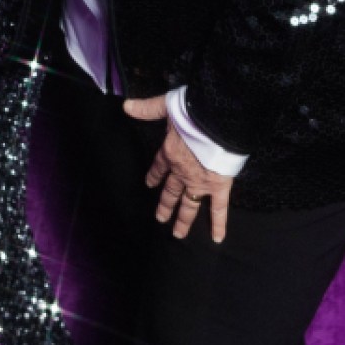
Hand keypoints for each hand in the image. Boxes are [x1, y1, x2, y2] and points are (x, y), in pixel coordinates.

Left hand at [124, 96, 233, 242]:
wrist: (216, 122)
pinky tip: (217, 238)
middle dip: (165, 205)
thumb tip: (126, 106)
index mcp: (169, 153)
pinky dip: (218, 224)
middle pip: (171, 192)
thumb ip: (147, 108)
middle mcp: (181, 172)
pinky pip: (218, 209)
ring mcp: (199, 182)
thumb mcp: (166, 106)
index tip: (149, 184)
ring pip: (189, 205)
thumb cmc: (192, 113)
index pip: (158, 167)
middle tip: (160, 219)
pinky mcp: (218, 186)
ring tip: (178, 234)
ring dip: (183, 220)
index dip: (154, 176)